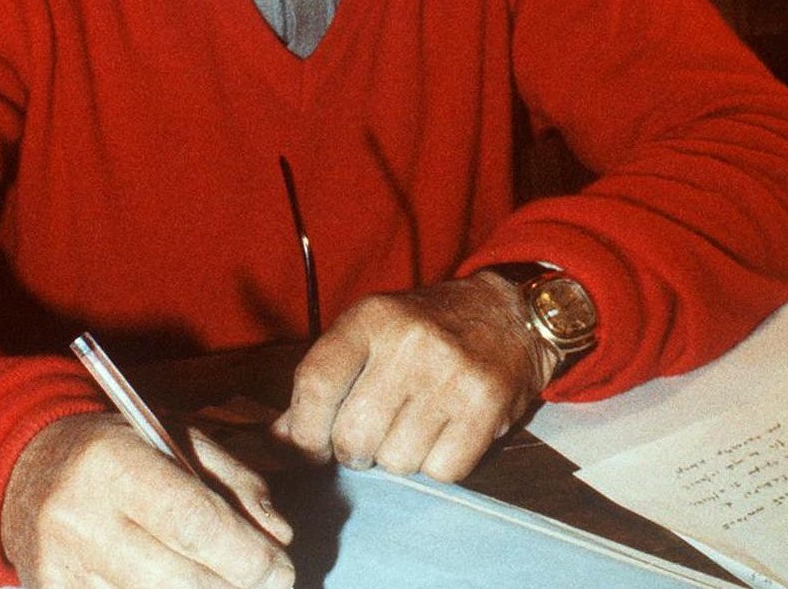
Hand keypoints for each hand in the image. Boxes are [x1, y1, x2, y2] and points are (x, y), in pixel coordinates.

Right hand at [1, 412, 293, 588]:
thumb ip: (234, 478)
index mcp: (114, 464)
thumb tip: (278, 534)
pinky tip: (186, 585)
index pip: (192, 522)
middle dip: (237, 588)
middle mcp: (82, 522)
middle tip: (270, 582)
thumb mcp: (177, 435)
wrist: (29, 472)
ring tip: (228, 582)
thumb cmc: (117, 449)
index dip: (246, 554)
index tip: (282, 567)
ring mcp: (63, 573)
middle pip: (179, 581)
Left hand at [270, 273, 554, 481]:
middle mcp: (409, 341)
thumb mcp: (369, 331)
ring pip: (396, 462)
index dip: (305, 430)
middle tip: (373, 432)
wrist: (509, 316)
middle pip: (353, 437)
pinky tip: (445, 431)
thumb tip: (278, 439)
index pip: (315, 383)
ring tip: (415, 423)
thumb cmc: (425, 328)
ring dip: (400, 457)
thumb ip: (324, 378)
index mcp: (371, 317)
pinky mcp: (485, 406)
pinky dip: (440, 464)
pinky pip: (442, 471)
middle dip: (355, 450)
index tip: (312, 445)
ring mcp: (450, 374)